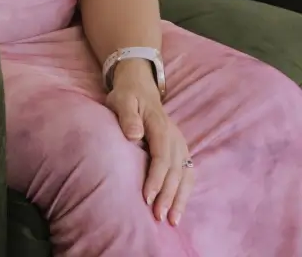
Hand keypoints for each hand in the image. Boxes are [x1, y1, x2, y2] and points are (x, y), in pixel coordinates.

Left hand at [106, 64, 194, 225]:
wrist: (140, 88)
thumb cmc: (128, 96)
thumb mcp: (122, 99)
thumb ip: (127, 115)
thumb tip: (134, 135)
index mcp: (161, 127)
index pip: (161, 158)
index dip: (155, 179)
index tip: (146, 198)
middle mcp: (175, 139)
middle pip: (175, 172)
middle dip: (167, 196)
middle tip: (158, 217)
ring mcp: (180, 146)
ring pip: (185, 176)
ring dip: (179, 199)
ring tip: (172, 220)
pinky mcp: (180, 152)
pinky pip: (187, 175)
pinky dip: (185, 193)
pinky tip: (179, 209)